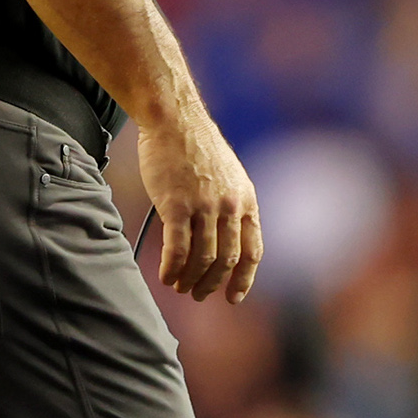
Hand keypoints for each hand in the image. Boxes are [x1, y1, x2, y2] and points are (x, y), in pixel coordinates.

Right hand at [134, 110, 261, 302]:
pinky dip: (171, 268)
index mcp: (246, 200)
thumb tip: (221, 240)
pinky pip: (177, 249)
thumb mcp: (227, 176)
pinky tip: (165, 276)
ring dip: (190, 279)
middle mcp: (230, 206)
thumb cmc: (196, 148)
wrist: (175, 119)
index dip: (244, 279)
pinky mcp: (177, 205)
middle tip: (198, 294)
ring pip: (202, 259)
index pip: (253, 250)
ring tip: (179, 286)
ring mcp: (204, 206)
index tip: (234, 297)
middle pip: (226, 260)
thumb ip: (229, 206)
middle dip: (212, 283)